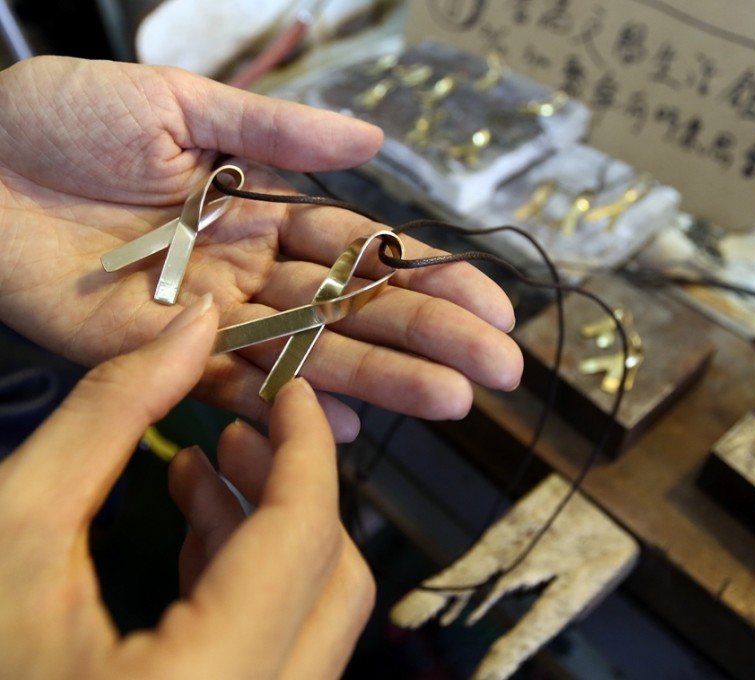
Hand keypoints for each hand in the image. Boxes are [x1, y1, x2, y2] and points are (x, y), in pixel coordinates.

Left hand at [0, 56, 521, 440]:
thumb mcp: (183, 104)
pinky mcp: (157, 357)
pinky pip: (234, 389)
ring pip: (311, 356)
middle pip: (355, 312)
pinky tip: (349, 428)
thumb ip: (279, 131)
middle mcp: (251, 271)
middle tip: (501, 369)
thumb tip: (374, 142)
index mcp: (263, 208)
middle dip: (432, 339)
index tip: (494, 305)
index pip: (365, 252)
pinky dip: (289, 410)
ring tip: (456, 400)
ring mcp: (210, 318)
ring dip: (385, 381)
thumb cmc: (65, 116)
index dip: (430, 278)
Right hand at [0, 297, 373, 679]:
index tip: (293, 393)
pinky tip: (202, 533)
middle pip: (332, 585)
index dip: (305, 447)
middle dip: (293, 492)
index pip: (304, 539)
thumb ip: (110, 415)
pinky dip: (252, 588)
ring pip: (313, 622)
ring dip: (271, 537)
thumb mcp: (13, 523)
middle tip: (243, 434)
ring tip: (208, 472)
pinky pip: (280, 652)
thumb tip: (192, 331)